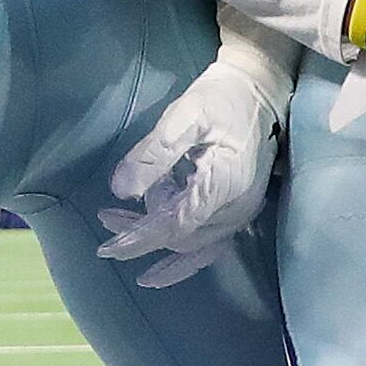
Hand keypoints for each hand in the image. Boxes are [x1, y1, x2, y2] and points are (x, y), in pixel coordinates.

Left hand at [98, 11, 298, 288]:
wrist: (259, 93)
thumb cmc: (220, 100)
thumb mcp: (184, 116)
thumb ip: (154, 154)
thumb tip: (121, 191)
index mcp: (223, 184)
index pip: (175, 225)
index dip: (140, 238)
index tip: (108, 247)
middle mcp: (236, 208)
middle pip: (180, 237)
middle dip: (141, 233)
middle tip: (106, 217)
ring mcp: (240, 213)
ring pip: (191, 244)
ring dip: (156, 239)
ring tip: (120, 224)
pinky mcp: (238, 211)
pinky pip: (208, 247)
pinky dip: (181, 260)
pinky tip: (157, 272)